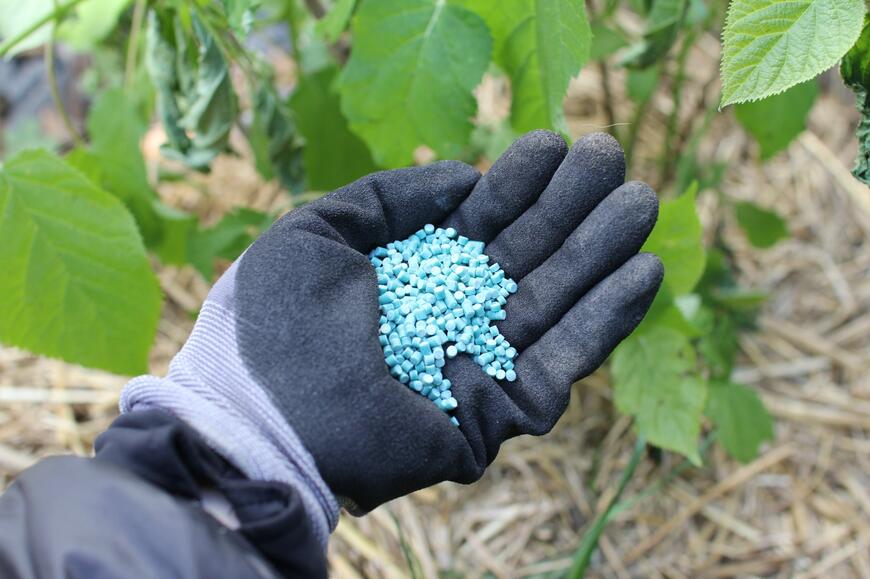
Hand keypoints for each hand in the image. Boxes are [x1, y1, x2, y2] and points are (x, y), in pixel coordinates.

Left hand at [233, 130, 662, 511]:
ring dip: (600, 252)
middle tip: (612, 157)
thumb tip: (464, 177)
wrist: (261, 418)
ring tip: (640, 201)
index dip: (516, 185)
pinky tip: (642, 271)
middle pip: (525, 257)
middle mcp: (448, 319)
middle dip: (569, 207)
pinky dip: (605, 320)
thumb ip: (388, 196)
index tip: (553, 143)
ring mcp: (477, 366)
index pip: (478, 225)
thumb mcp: (317, 233)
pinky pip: (564, 363)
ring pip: (554, 302)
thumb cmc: (272, 323)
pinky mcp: (498, 413)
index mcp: (410, 279)